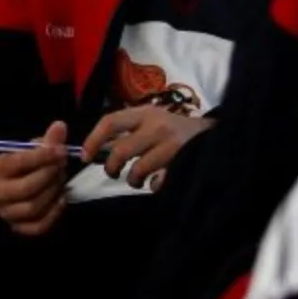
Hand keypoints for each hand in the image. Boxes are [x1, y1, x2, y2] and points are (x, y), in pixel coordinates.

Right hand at [0, 121, 69, 235]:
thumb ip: (46, 141)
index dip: (42, 156)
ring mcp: (7, 213)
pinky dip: (54, 213)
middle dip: (50, 175)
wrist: (13, 189)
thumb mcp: (31, 150)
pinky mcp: (19, 228)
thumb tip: (60, 126)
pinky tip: (61, 199)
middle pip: (27, 188)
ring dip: (53, 192)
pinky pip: (38, 226)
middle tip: (62, 165)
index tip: (61, 151)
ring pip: (33, 207)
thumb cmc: (23, 167)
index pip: (19, 162)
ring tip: (61, 180)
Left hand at [81, 106, 210, 189]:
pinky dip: (153, 186)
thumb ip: (128, 130)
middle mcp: (157, 126)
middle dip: (111, 166)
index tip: (85, 157)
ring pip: (138, 169)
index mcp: (145, 113)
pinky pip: (158, 182)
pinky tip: (157, 181)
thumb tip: (97, 148)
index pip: (110, 122)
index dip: (93, 140)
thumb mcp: (151, 120)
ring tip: (137, 179)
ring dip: (132, 179)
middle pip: (121, 150)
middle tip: (113, 172)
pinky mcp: (183, 163)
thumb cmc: (174, 128)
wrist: (213, 134)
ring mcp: (171, 145)